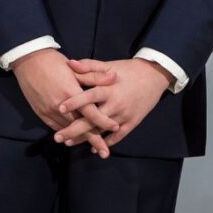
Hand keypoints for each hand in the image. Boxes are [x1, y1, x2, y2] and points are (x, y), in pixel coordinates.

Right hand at [12, 49, 116, 155]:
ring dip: (79, 139)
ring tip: (93, 149)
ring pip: (67, 129)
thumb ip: (95, 75)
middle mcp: (60, 106)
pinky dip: (65, 133)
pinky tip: (73, 139)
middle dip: (94, 140)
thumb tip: (114, 76)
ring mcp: (49, 111)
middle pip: (80, 126)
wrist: (29, 61)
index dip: (104, 121)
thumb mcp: (76, 68)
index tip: (115, 128)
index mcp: (72, 93)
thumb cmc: (55, 63)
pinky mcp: (41, 113)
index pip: (91, 112)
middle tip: (105, 153)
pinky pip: (55, 127)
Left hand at [56, 57, 172, 154]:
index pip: (89, 96)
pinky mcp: (133, 122)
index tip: (60, 108)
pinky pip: (118, 136)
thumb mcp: (109, 65)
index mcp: (109, 88)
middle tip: (57, 137)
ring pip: (102, 130)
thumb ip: (89, 66)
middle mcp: (116, 103)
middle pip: (92, 119)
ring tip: (69, 143)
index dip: (75, 102)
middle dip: (74, 129)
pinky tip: (94, 148)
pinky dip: (106, 143)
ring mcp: (124, 115)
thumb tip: (69, 64)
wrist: (155, 75)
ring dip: (85, 138)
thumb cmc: (128, 70)